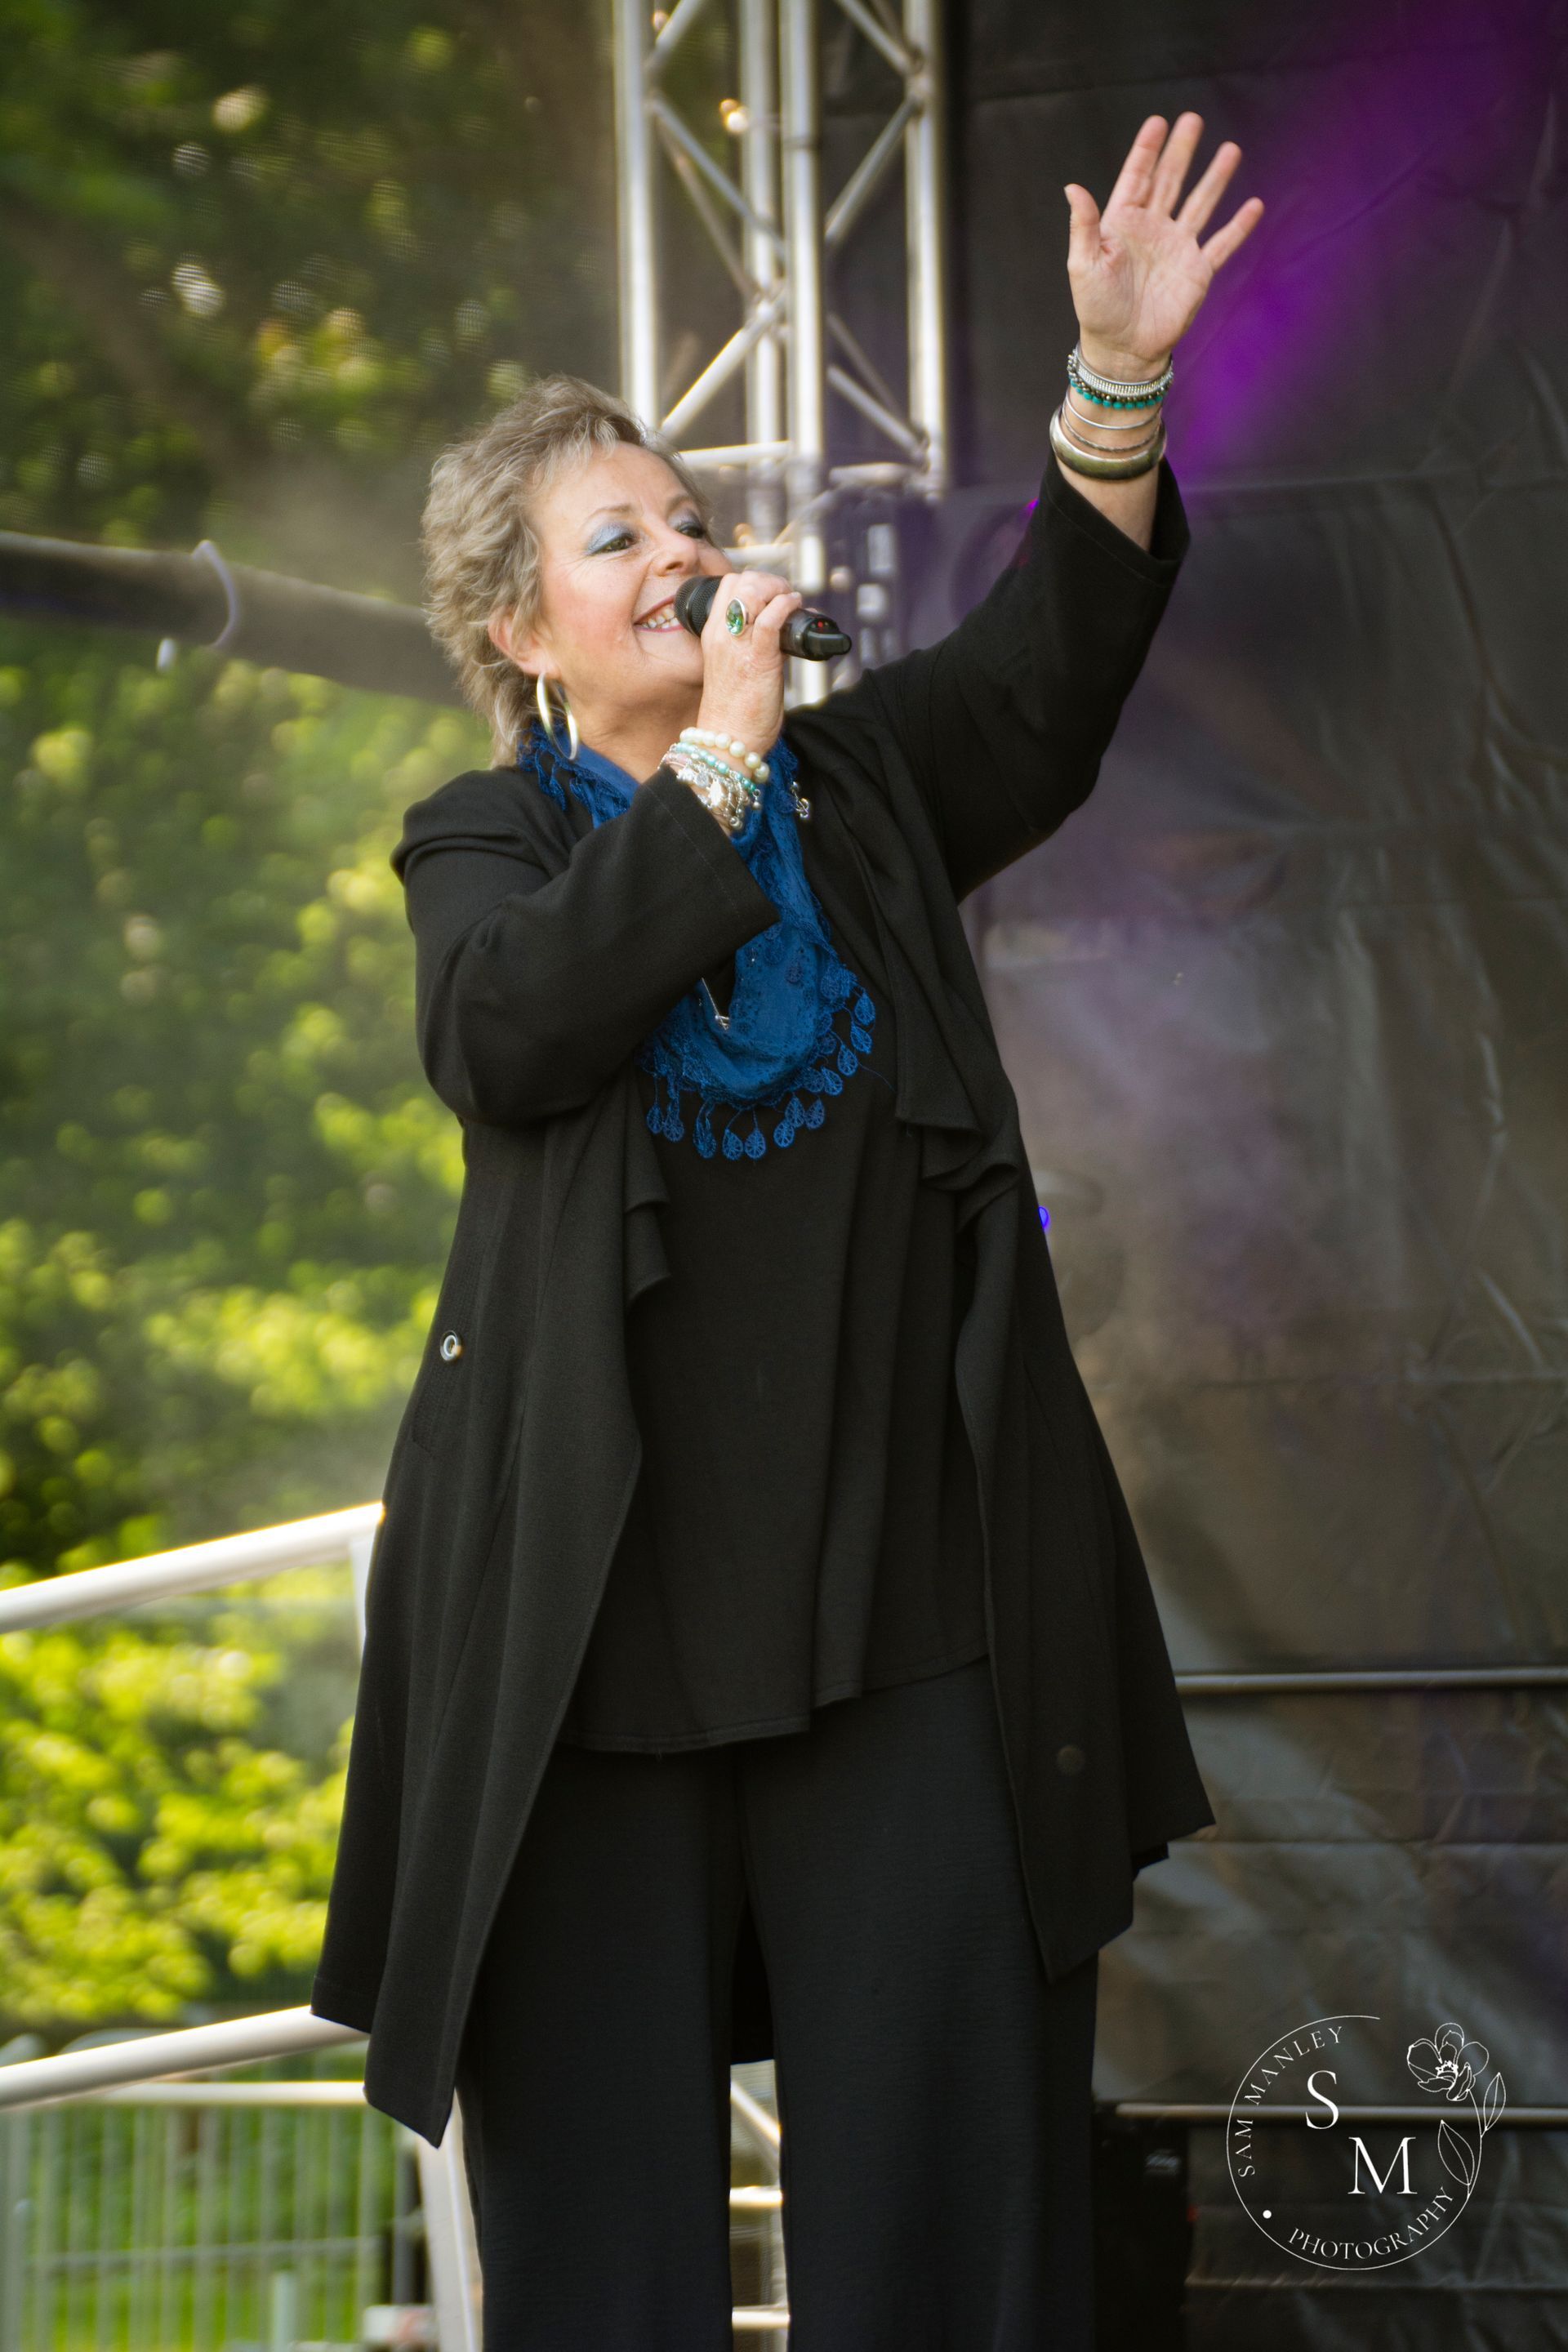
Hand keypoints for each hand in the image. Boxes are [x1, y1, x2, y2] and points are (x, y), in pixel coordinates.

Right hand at [694, 569, 802, 757]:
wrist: (727, 743)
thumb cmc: (736, 711)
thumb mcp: (736, 667)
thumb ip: (753, 644)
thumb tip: (784, 628)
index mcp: (714, 635)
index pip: (728, 586)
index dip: (755, 581)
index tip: (773, 595)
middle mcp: (721, 635)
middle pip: (740, 581)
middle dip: (769, 580)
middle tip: (786, 597)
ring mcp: (737, 646)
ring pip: (751, 591)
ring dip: (778, 589)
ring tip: (791, 602)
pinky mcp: (757, 660)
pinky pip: (770, 619)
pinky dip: (786, 606)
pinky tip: (795, 608)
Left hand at [1064, 112, 1263, 377]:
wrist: (1122, 350)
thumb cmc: (1097, 309)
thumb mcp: (1083, 265)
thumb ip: (1083, 226)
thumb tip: (1073, 187)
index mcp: (1122, 224)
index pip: (1136, 178)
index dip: (1147, 150)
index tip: (1158, 122)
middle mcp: (1153, 230)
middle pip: (1171, 181)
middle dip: (1182, 151)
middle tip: (1193, 119)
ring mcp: (1177, 248)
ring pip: (1200, 204)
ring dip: (1215, 178)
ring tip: (1230, 149)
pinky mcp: (1197, 271)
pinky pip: (1222, 244)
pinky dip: (1238, 226)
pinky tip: (1254, 205)